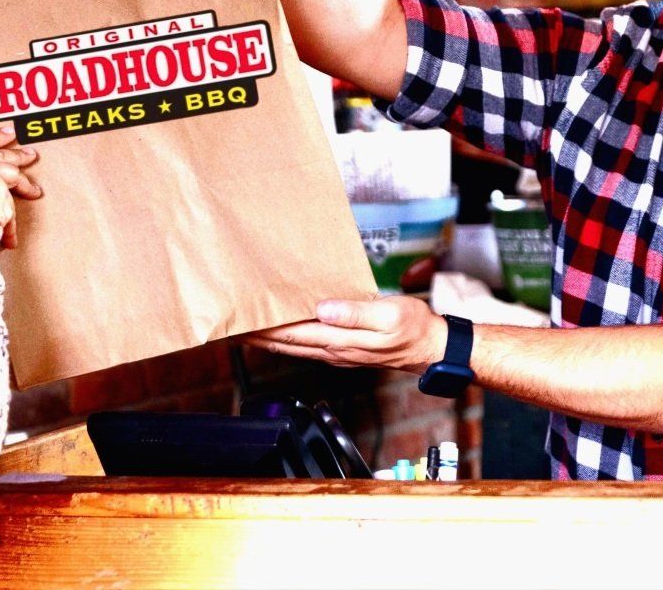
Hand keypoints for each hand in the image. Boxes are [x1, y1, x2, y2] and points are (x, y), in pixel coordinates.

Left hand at [240, 296, 448, 374]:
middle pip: (287, 344)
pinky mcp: (343, 349)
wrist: (430, 348)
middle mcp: (334, 350)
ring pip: (294, 347)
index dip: (265, 330)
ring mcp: (338, 352)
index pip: (293, 335)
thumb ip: (355, 313)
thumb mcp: (389, 316)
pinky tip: (280, 333)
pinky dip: (288, 340)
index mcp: (341, 340)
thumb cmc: (413, 328)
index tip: (242, 322)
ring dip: (269, 339)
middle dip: (258, 336)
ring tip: (247, 330)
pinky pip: (307, 346)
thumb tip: (323, 310)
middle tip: (232, 325)